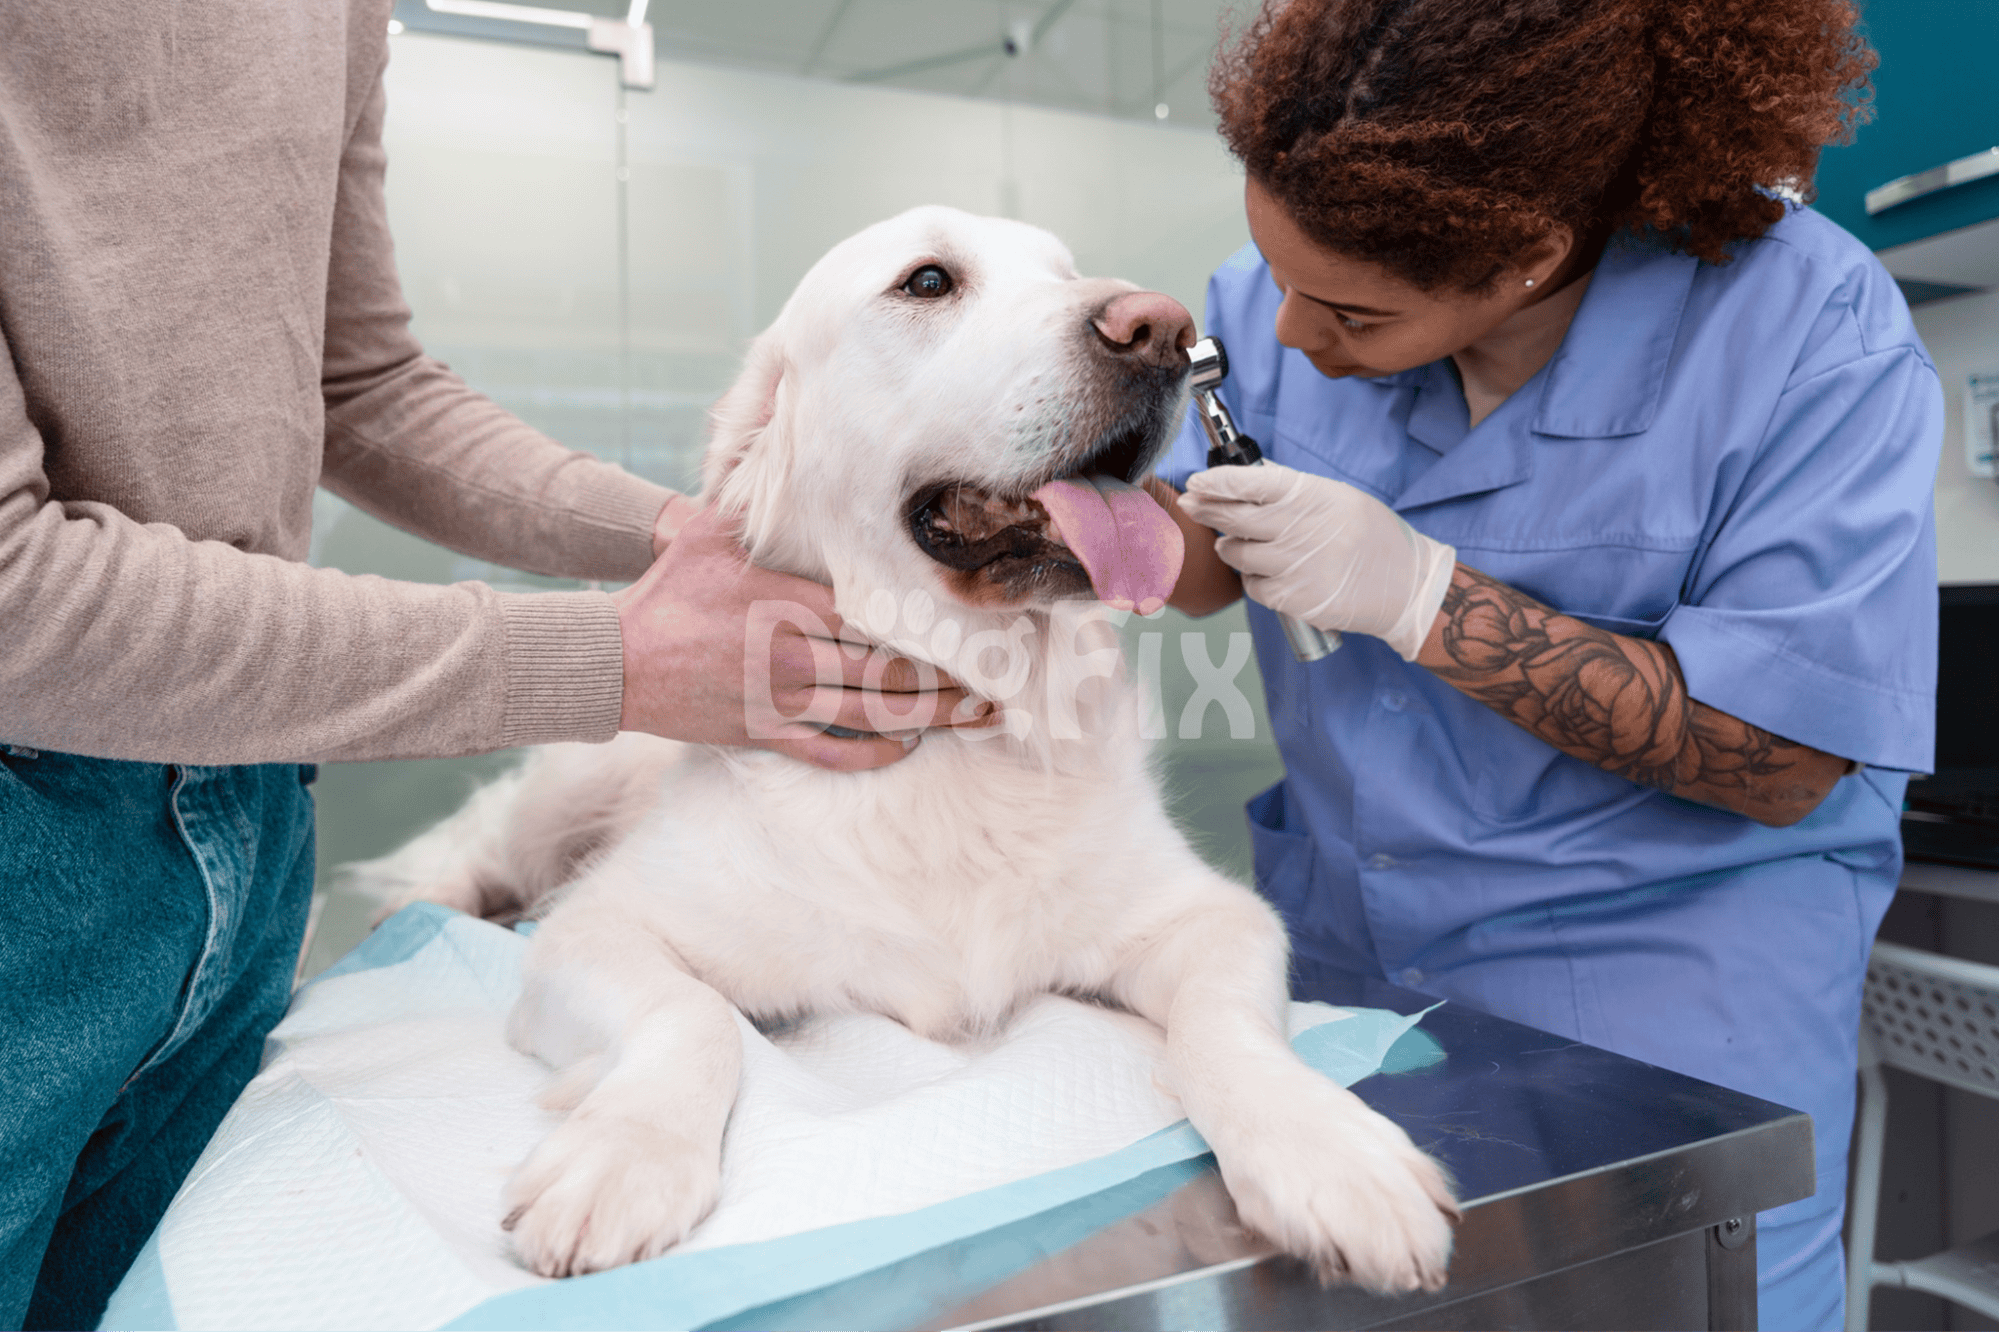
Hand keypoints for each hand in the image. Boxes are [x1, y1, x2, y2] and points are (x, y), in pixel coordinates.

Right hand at [615, 505, 992, 769]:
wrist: (615, 662)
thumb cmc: (667, 590)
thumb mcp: (707, 530)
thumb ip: (755, 497)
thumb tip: (778, 431)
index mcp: (788, 603)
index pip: (877, 617)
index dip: (931, 626)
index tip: (975, 625)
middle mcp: (793, 655)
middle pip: (889, 672)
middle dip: (950, 681)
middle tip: (998, 683)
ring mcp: (782, 701)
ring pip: (873, 714)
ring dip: (932, 718)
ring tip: (976, 716)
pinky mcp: (765, 734)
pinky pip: (832, 752)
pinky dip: (874, 752)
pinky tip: (905, 743)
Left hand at [1178, 463, 1455, 660]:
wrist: (1406, 586)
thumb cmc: (1373, 537)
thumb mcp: (1339, 498)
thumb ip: (1293, 489)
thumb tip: (1248, 476)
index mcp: (1314, 496)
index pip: (1252, 483)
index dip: (1217, 481)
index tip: (1196, 481)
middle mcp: (1302, 529)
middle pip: (1234, 518)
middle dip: (1206, 509)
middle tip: (1192, 504)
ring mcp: (1296, 566)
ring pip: (1236, 554)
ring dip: (1232, 548)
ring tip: (1247, 545)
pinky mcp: (1294, 599)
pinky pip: (1252, 586)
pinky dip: (1254, 580)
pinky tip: (1273, 574)